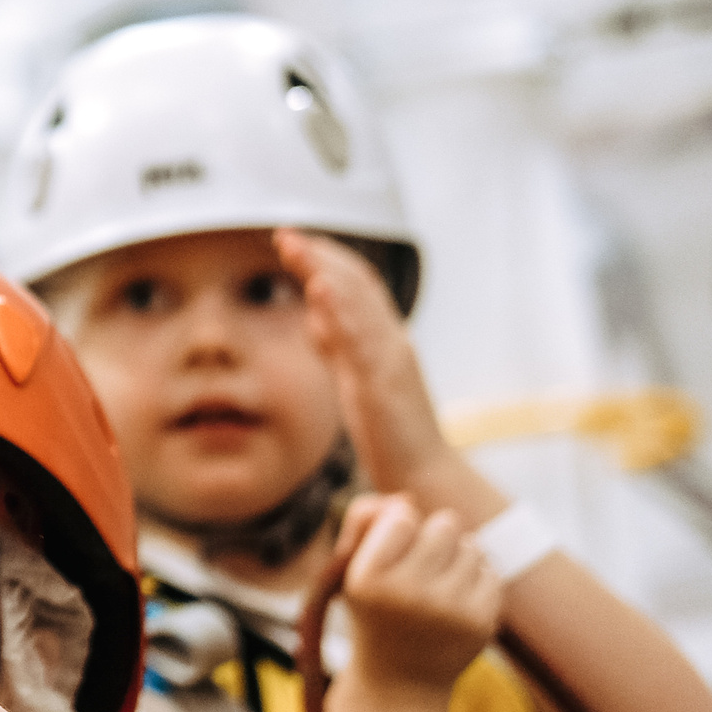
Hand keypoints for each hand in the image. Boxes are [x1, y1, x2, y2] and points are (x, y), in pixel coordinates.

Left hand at [276, 230, 462, 502]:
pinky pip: (359, 343)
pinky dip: (339, 312)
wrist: (426, 477)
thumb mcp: (358, 382)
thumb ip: (338, 348)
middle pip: (358, 285)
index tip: (294, 240)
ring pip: (360, 304)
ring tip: (296, 246)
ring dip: (325, 270)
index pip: (359, 286)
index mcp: (386, 341)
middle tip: (285, 234)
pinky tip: (318, 289)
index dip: (327, 260)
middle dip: (320, 255)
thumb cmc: (393, 435)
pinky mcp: (382, 387)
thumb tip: (315, 316)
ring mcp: (389, 361)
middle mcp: (391, 342)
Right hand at [337, 494, 500, 694]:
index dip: (399, 524)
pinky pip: (491, 573)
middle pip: (445, 525)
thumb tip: (404, 499)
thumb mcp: (350, 567)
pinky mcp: (481, 623)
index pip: (402, 517)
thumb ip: (364, 519)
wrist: (399, 682)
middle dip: (434, 536)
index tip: (391, 546)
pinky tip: (455, 601)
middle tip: (420, 563)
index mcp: (367, 579)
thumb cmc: (372, 612)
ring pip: (472, 547)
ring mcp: (448, 611)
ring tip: (437, 584)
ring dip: (456, 557)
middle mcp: (407, 595)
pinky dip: (475, 580)